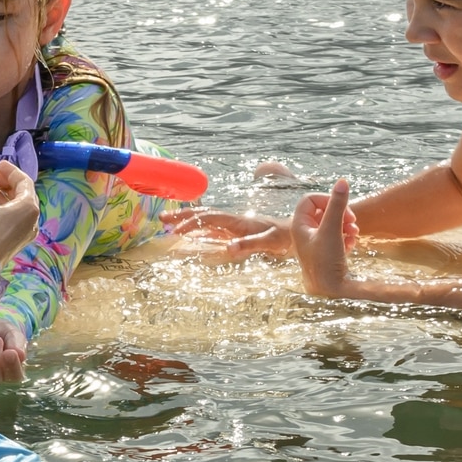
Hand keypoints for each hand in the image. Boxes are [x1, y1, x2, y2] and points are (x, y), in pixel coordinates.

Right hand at [0, 161, 39, 268]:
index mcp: (29, 207)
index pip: (24, 181)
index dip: (10, 171)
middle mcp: (33, 220)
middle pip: (23, 194)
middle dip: (7, 183)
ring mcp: (26, 232)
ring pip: (18, 207)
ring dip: (3, 195)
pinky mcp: (17, 241)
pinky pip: (14, 218)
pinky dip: (3, 208)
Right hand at [166, 208, 290, 262]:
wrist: (299, 231)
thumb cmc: (285, 238)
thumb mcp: (270, 242)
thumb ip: (250, 244)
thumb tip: (228, 248)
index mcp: (239, 221)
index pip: (210, 218)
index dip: (191, 222)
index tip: (175, 230)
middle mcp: (235, 219)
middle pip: (204, 214)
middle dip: (182, 215)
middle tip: (162, 218)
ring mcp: (236, 224)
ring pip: (207, 218)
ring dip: (188, 219)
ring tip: (169, 222)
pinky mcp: (238, 230)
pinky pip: (214, 226)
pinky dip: (200, 227)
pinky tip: (193, 234)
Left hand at [284, 178, 355, 293]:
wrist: (330, 292)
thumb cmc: (325, 262)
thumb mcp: (332, 230)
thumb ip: (337, 205)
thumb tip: (342, 181)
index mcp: (299, 225)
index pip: (311, 199)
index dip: (328, 199)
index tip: (342, 209)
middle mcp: (305, 233)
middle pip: (323, 210)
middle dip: (341, 213)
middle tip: (352, 222)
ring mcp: (315, 243)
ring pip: (331, 223)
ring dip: (346, 225)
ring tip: (354, 234)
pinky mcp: (325, 253)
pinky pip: (336, 236)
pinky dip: (345, 237)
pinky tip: (351, 245)